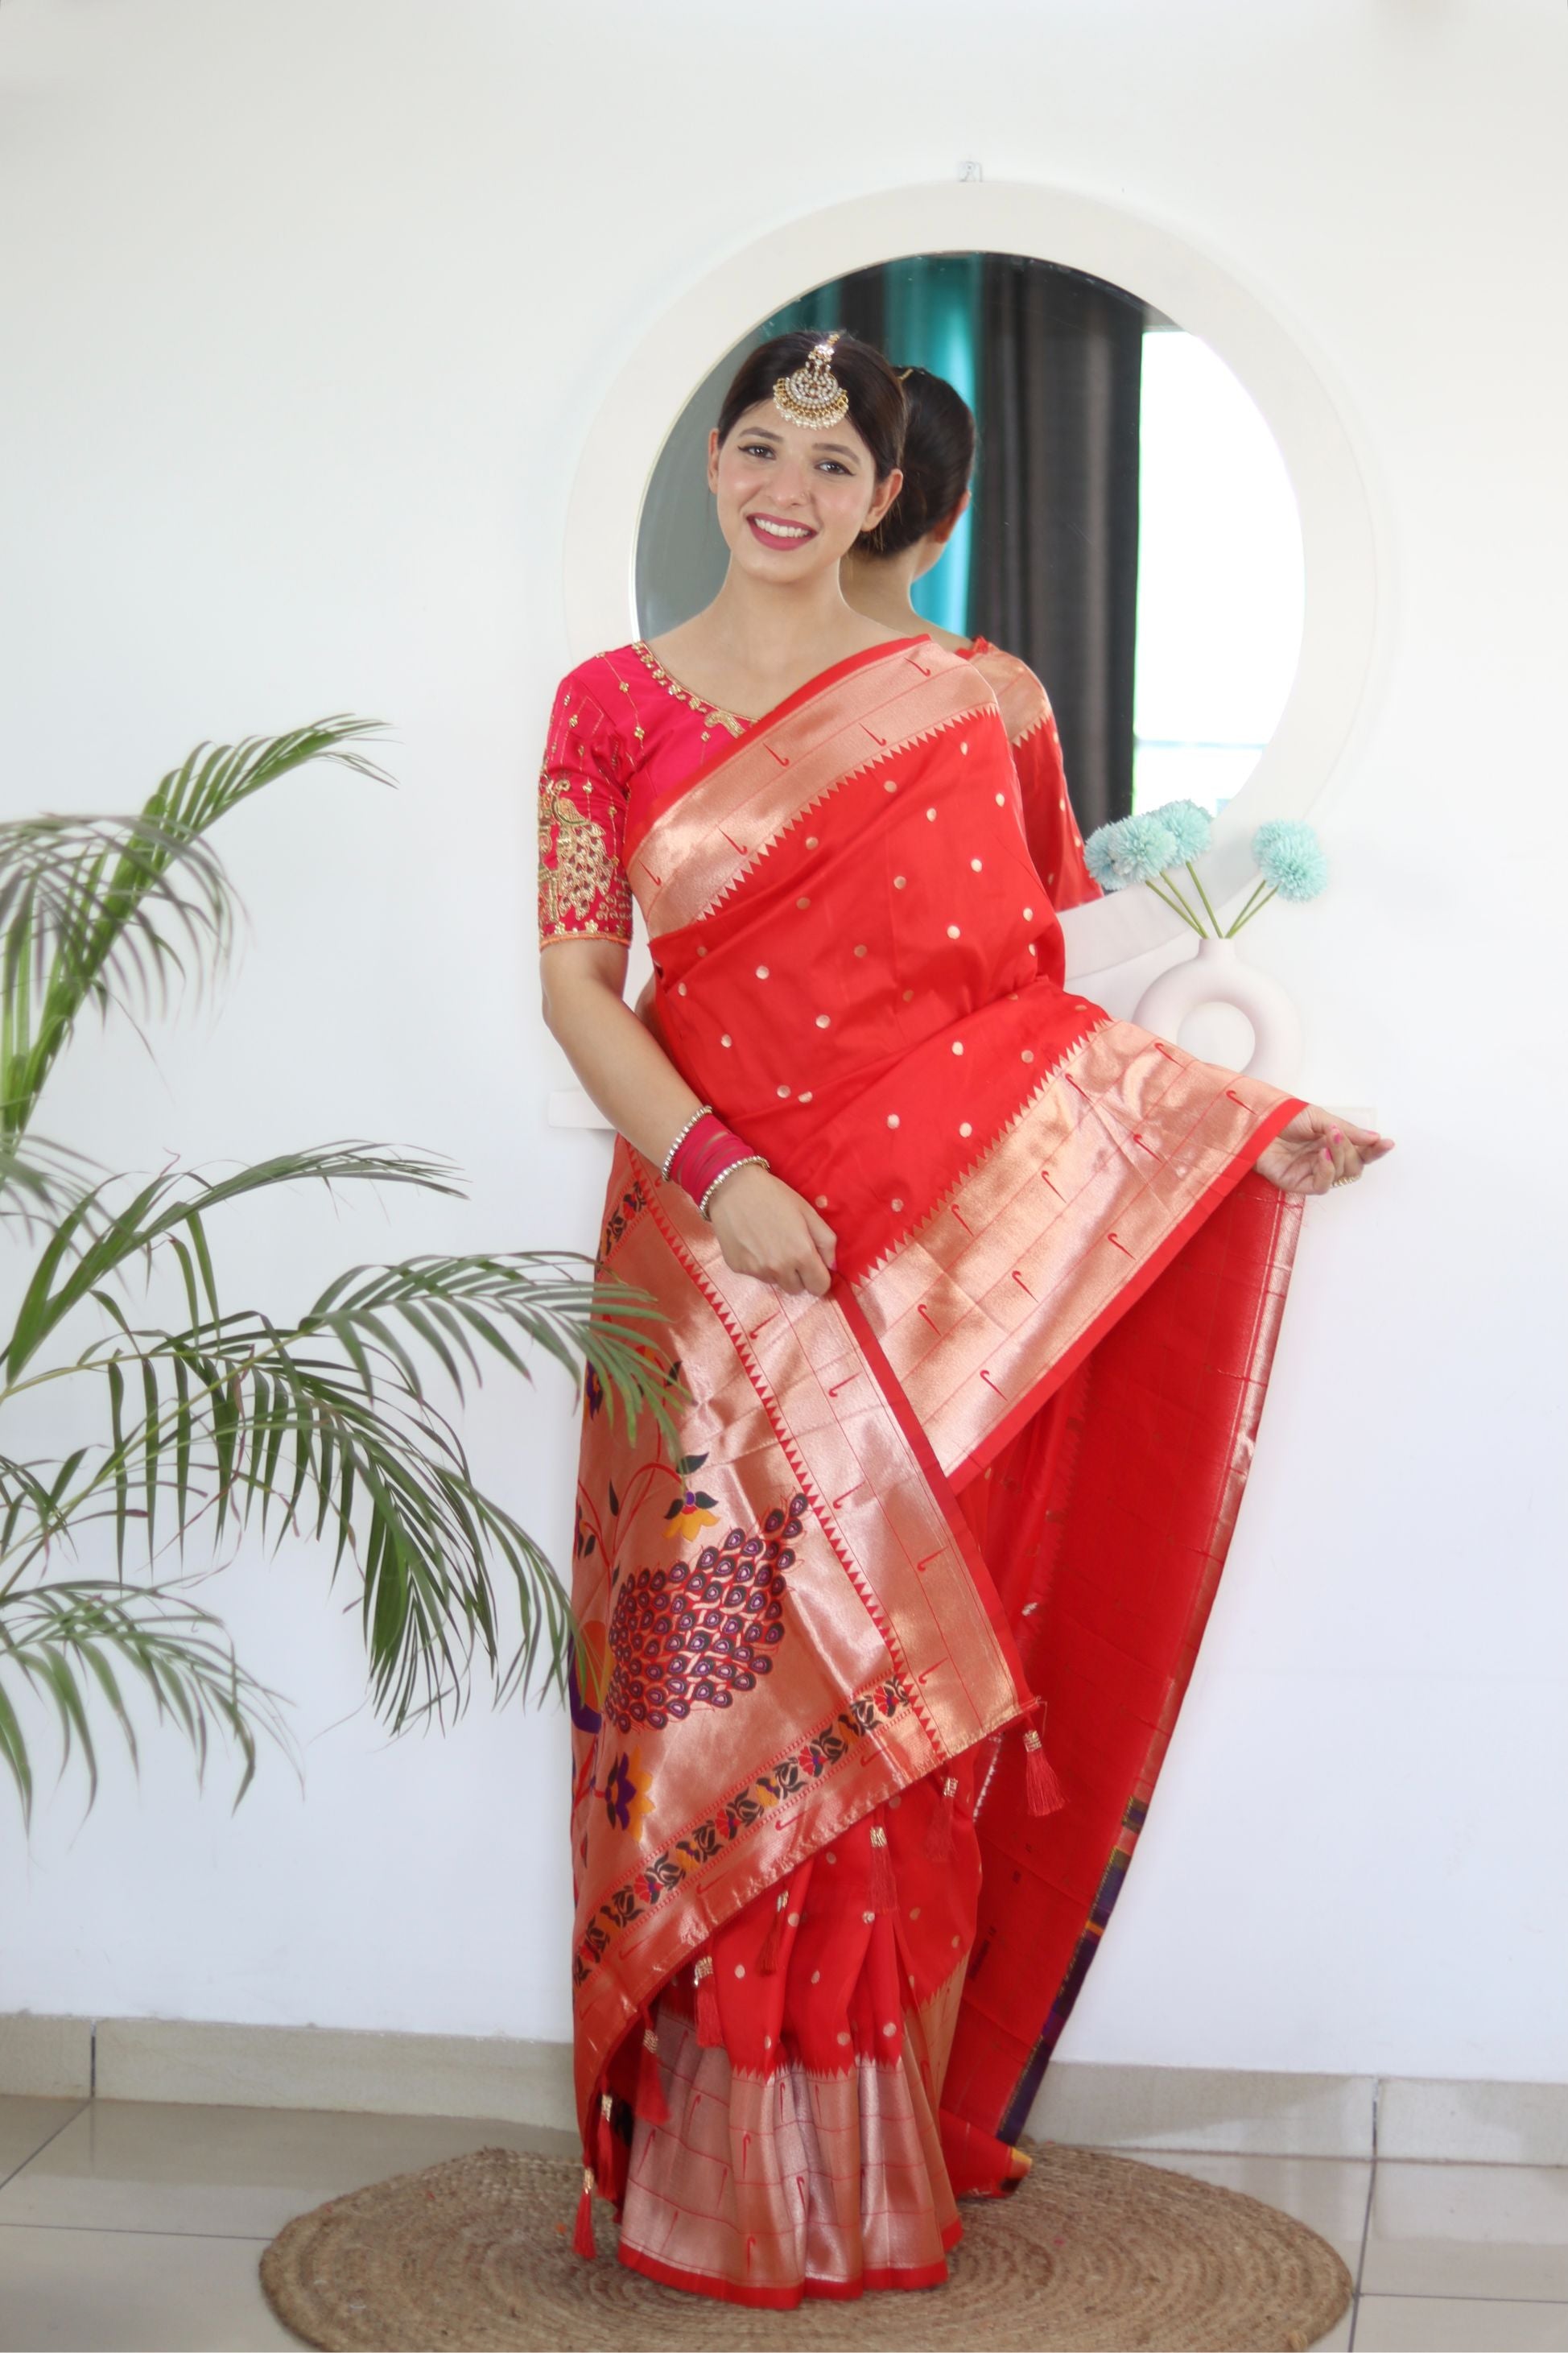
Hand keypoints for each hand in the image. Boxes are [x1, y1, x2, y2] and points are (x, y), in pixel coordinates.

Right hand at [707, 1165, 837, 1295]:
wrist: (732, 1188)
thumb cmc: (774, 1195)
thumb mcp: (808, 1212)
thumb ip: (826, 1241)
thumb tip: (831, 1265)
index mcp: (801, 1254)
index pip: (819, 1287)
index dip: (819, 1277)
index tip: (814, 1266)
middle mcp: (780, 1268)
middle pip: (797, 1289)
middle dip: (798, 1275)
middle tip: (790, 1250)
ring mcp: (757, 1271)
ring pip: (776, 1282)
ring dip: (778, 1270)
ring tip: (770, 1243)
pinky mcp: (739, 1269)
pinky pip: (756, 1275)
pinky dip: (758, 1264)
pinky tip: (753, 1242)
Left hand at [1255, 1106, 1394, 1194]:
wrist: (1257, 1124)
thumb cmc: (1283, 1119)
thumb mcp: (1319, 1118)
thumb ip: (1347, 1131)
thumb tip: (1374, 1138)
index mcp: (1332, 1144)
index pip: (1361, 1153)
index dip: (1375, 1150)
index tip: (1387, 1143)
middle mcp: (1325, 1161)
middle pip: (1354, 1166)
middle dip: (1351, 1150)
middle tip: (1338, 1134)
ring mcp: (1313, 1173)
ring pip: (1342, 1175)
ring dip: (1339, 1156)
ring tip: (1328, 1139)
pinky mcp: (1299, 1184)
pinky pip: (1323, 1185)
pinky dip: (1327, 1170)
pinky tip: (1321, 1155)